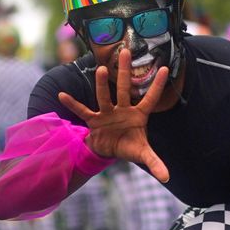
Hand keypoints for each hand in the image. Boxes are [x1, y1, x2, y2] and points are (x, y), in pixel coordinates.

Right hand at [59, 49, 170, 182]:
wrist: (110, 150)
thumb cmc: (129, 147)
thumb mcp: (142, 154)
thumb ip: (155, 163)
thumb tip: (167, 178)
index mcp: (138, 115)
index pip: (150, 98)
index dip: (157, 85)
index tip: (166, 69)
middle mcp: (123, 109)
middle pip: (124, 88)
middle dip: (125, 72)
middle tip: (126, 51)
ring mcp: (108, 113)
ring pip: (104, 96)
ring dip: (101, 84)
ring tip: (100, 69)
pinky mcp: (94, 119)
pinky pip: (82, 111)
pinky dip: (73, 104)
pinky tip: (62, 95)